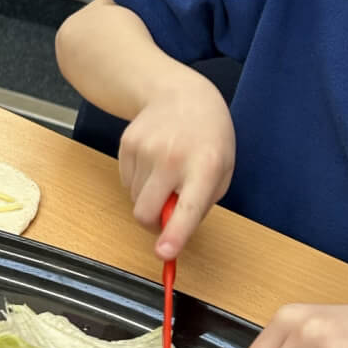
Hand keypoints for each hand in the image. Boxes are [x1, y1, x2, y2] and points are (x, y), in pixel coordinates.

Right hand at [118, 74, 234, 258]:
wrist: (182, 94)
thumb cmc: (208, 139)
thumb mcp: (221, 171)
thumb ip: (199, 203)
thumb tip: (169, 230)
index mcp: (205, 167)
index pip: (188, 207)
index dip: (175, 234)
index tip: (164, 253)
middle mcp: (173, 157)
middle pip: (145, 212)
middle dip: (152, 223)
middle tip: (166, 212)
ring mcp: (146, 149)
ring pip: (134, 199)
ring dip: (148, 196)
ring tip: (166, 172)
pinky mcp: (127, 144)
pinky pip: (126, 182)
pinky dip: (139, 180)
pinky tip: (153, 160)